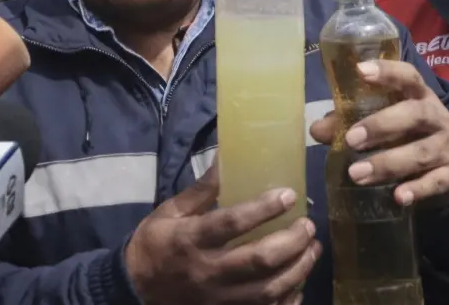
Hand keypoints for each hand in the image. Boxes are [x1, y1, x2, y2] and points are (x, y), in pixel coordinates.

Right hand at [125, 160, 320, 304]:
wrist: (136, 289)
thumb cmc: (154, 244)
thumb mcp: (170, 211)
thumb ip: (202, 190)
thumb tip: (227, 157)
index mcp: (191, 239)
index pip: (232, 223)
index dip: (263, 209)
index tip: (289, 195)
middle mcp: (207, 271)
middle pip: (259, 260)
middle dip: (291, 242)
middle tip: (308, 225)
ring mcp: (219, 298)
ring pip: (268, 289)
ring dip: (298, 269)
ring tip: (312, 249)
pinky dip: (288, 298)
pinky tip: (298, 281)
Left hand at [309, 59, 448, 206]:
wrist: (447, 165)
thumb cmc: (405, 134)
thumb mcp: (381, 121)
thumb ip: (348, 122)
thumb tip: (316, 130)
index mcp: (417, 95)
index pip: (407, 76)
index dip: (387, 72)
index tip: (361, 71)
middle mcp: (436, 116)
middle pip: (415, 114)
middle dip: (382, 125)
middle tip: (352, 139)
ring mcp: (447, 146)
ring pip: (421, 152)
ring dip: (388, 163)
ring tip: (356, 174)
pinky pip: (436, 182)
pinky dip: (418, 189)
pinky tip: (399, 197)